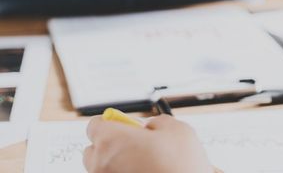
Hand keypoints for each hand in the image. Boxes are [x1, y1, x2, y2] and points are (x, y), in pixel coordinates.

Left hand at [83, 115, 213, 172]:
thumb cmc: (182, 166)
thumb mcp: (176, 129)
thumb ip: (154, 122)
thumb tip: (147, 127)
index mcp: (111, 141)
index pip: (94, 125)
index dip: (111, 122)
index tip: (123, 125)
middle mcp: (100, 165)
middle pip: (93, 150)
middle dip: (110, 145)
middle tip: (135, 145)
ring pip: (101, 169)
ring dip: (116, 164)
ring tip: (143, 165)